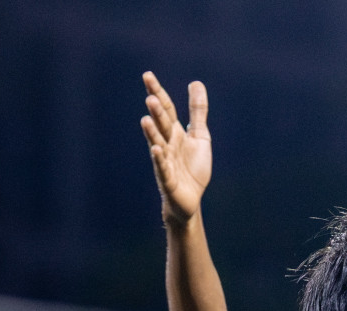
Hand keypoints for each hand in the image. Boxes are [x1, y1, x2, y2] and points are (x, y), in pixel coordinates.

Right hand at [140, 71, 211, 223]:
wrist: (190, 199)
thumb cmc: (192, 168)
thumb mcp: (200, 136)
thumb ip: (197, 111)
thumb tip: (196, 83)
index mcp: (175, 133)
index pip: (165, 109)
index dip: (157, 92)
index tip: (147, 75)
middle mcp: (167, 144)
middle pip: (161, 125)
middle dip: (156, 112)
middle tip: (151, 98)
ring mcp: (165, 162)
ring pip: (158, 144)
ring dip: (152, 133)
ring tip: (146, 119)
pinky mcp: (168, 180)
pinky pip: (163, 168)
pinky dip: (159, 159)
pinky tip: (156, 149)